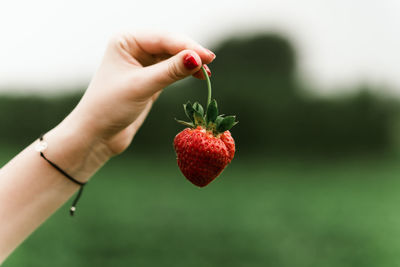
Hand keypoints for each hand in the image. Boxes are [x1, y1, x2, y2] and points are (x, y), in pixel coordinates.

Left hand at [66, 31, 214, 155]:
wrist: (97, 134)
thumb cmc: (109, 107)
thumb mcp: (141, 87)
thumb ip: (170, 72)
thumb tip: (197, 58)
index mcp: (126, 40)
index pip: (163, 38)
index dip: (187, 46)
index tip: (207, 57)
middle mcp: (135, 47)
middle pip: (171, 44)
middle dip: (190, 53)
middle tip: (210, 63)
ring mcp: (143, 62)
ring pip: (173, 56)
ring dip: (190, 63)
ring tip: (206, 73)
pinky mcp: (150, 77)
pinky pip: (172, 69)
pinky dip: (185, 72)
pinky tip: (197, 76)